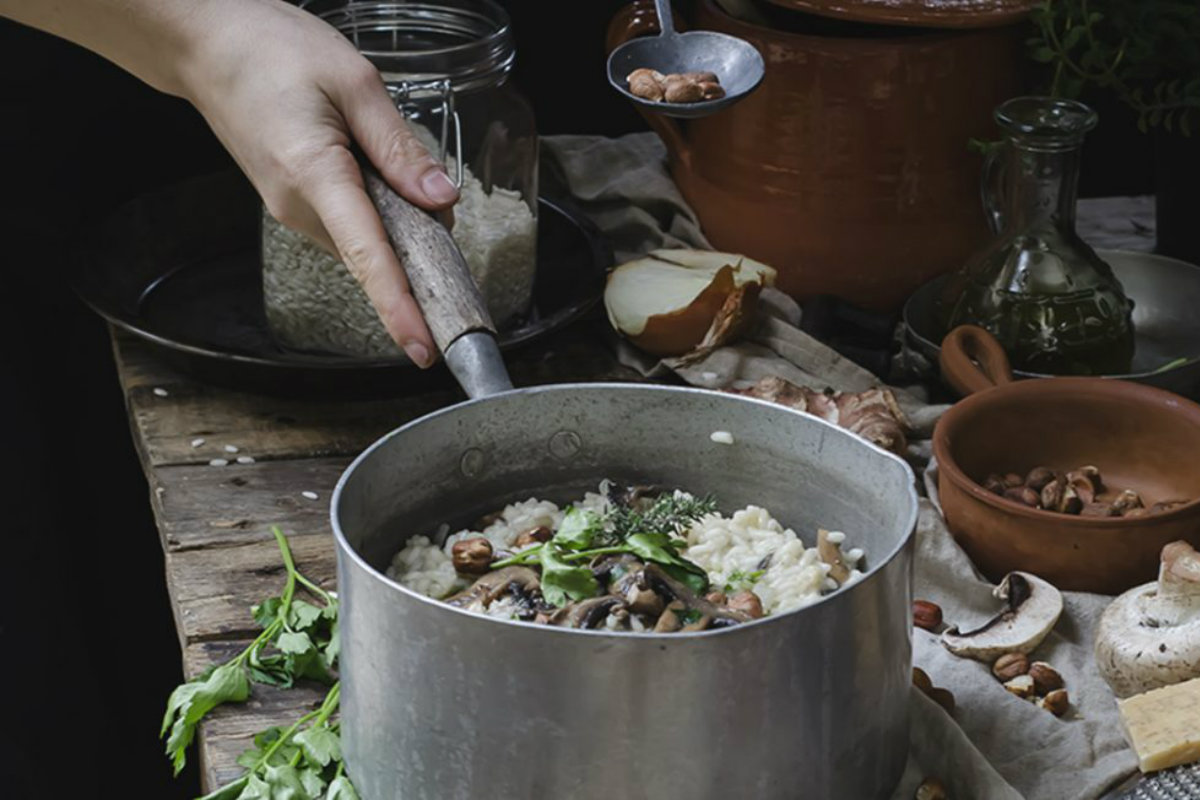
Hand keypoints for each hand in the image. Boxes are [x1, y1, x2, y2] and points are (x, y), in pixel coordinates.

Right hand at [179, 0, 456, 366]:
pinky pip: (352, 225)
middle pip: (377, 253)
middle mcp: (299, 208)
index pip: (367, 257)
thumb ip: (400, 147)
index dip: (399, 307)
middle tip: (438, 201)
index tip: (423, 347)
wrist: (205, 46)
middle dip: (419, 243)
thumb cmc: (271, 51)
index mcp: (314, 176)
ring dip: (398, 220)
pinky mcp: (295, 206)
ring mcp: (294, 212)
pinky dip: (378, 212)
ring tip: (391, 161)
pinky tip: (374, 168)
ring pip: (368, 240)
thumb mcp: (354, 83)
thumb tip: (442, 199)